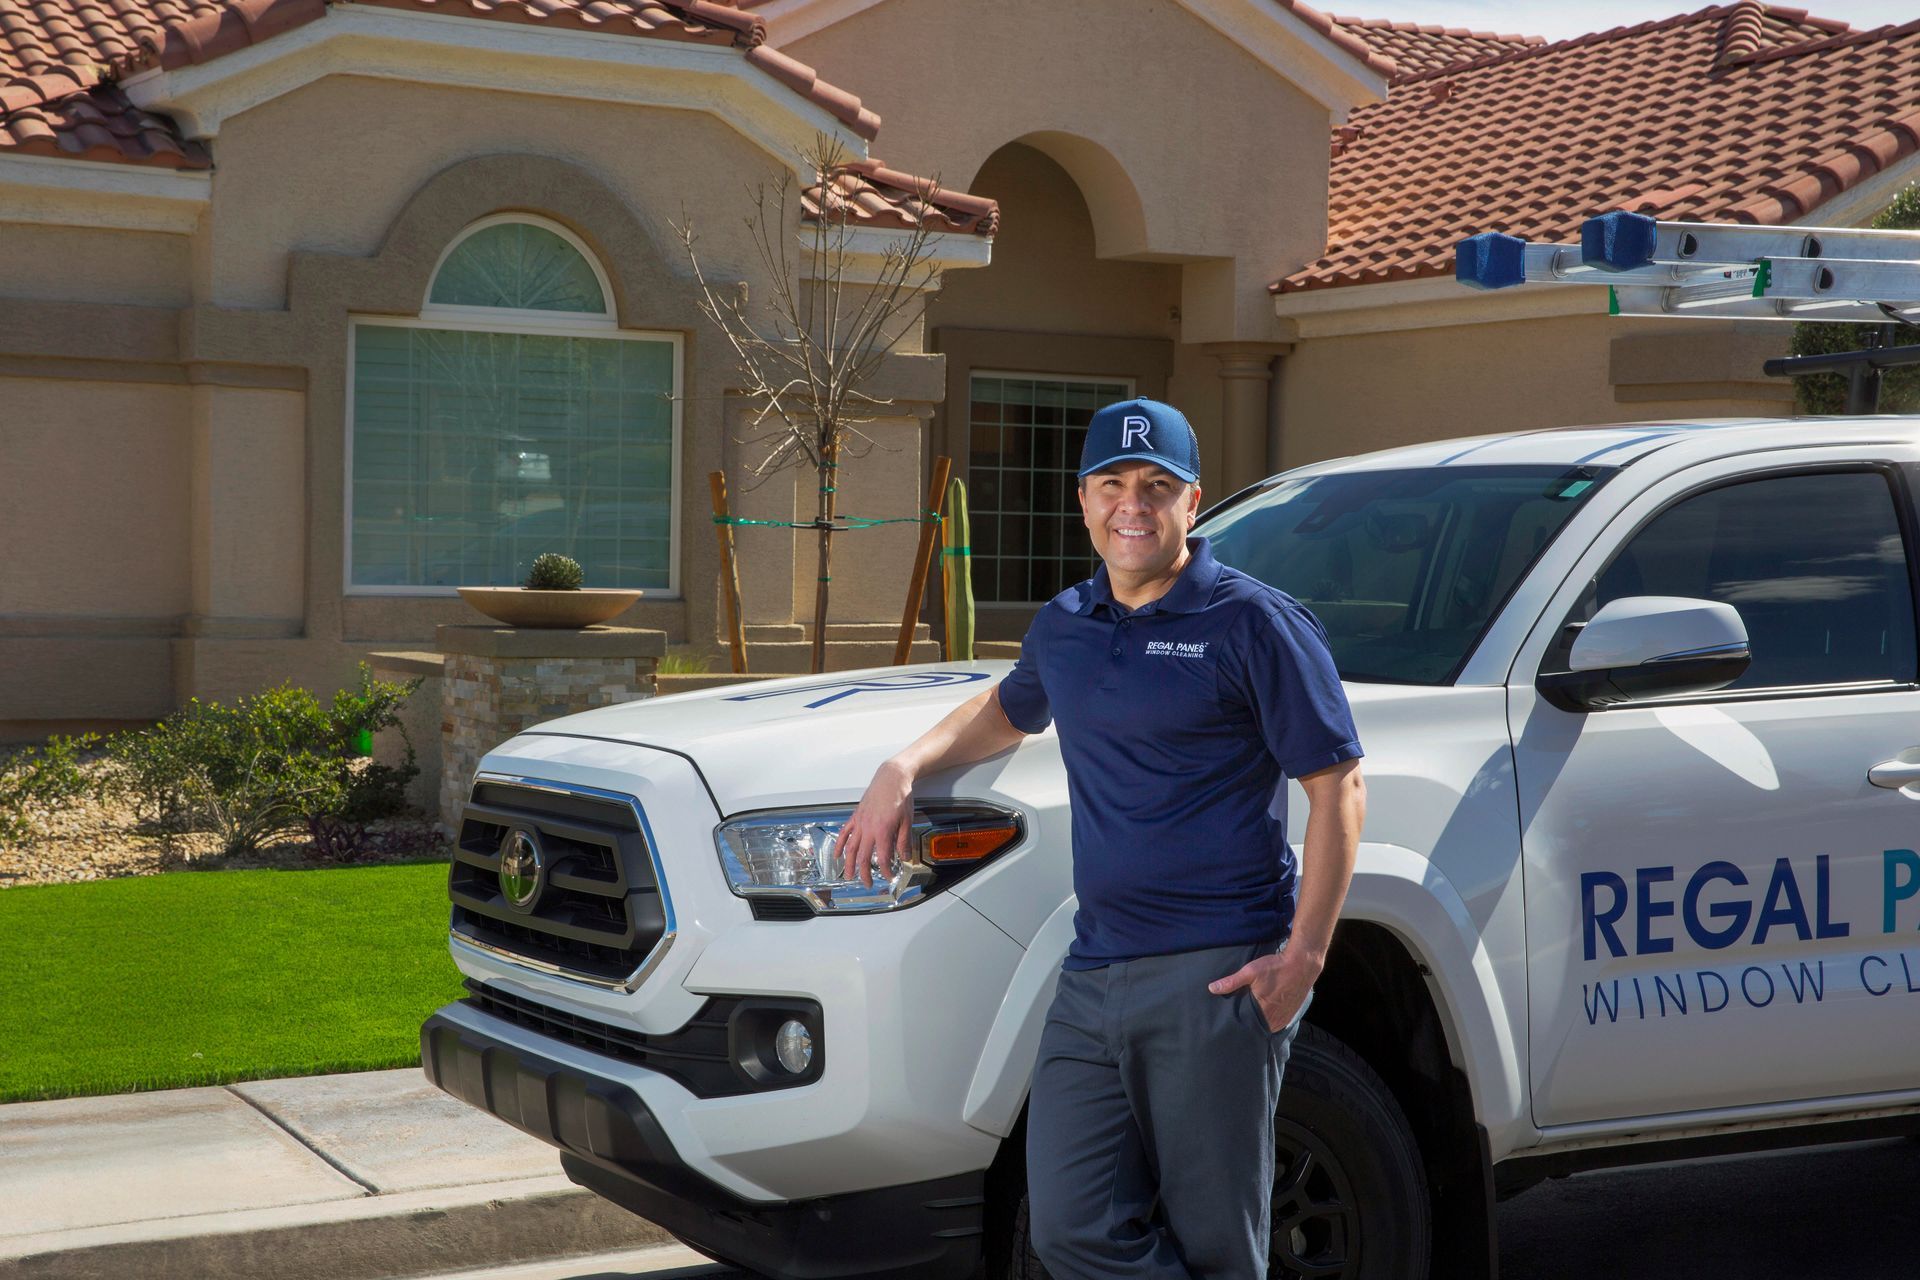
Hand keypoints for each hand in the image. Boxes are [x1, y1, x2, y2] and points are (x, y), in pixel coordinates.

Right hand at [836, 759, 914, 886]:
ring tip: (848, 876)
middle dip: (864, 873)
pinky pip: (845, 833)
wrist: (891, 777)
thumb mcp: (908, 820)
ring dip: (849, 864)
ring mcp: (860, 822)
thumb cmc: (900, 796)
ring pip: (851, 847)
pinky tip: (837, 855)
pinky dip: (839, 845)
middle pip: (864, 856)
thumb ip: (904, 841)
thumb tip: (904, 857)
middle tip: (867, 884)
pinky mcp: (856, 816)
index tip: (889, 877)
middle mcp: (868, 828)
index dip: (886, 870)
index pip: (883, 857)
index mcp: (883, 831)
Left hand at [1209, 945, 1320, 1031]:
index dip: (1239, 1025)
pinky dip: (1271, 1021)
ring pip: (1269, 1027)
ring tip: (1251, 1019)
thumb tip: (1211, 988)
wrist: (1302, 964)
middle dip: (1249, 1025)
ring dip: (1261, 1024)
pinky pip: (1279, 1024)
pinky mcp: (1291, 1013)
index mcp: (1263, 1011)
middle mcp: (1275, 1018)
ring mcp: (1285, 1017)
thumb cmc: (1276, 967)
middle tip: (1239, 1021)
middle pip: (1258, 1027)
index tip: (1230, 1024)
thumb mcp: (1250, 972)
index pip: (1247, 1026)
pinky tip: (1265, 1016)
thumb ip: (1231, 982)